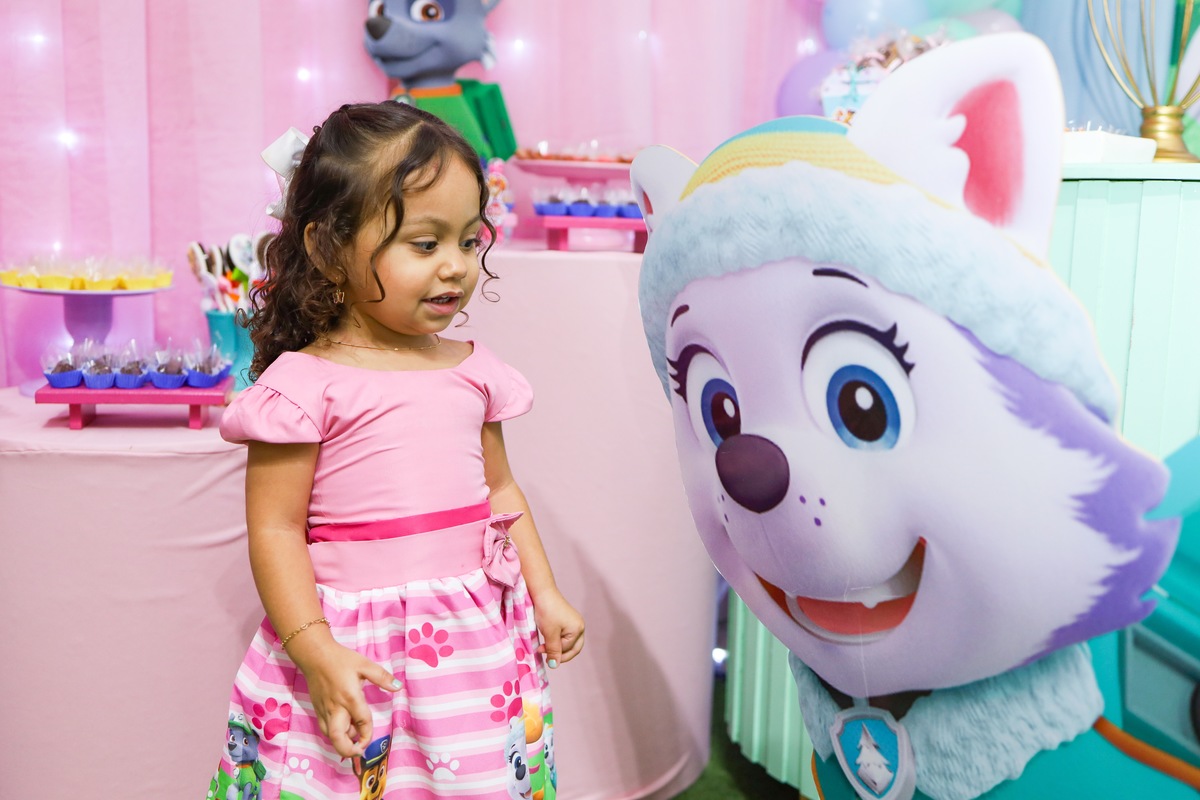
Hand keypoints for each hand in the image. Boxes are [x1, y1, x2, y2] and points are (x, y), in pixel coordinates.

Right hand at [289, 638, 399, 757]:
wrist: (315, 656)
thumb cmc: (341, 660)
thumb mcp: (365, 664)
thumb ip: (382, 677)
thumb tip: (398, 687)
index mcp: (350, 697)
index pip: (362, 722)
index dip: (367, 734)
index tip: (370, 740)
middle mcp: (336, 707)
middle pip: (338, 738)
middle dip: (348, 750)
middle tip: (359, 751)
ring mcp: (324, 710)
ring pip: (330, 735)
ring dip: (342, 742)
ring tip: (353, 739)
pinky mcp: (317, 709)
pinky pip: (324, 728)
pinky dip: (333, 734)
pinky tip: (342, 729)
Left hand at [533, 590, 584, 668]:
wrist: (542, 592)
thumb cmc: (547, 611)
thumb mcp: (550, 633)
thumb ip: (553, 650)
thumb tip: (554, 666)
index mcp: (578, 629)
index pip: (568, 649)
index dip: (555, 654)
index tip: (541, 652)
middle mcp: (579, 626)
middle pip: (573, 648)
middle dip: (560, 654)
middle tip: (547, 656)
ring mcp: (573, 622)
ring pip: (568, 642)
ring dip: (556, 647)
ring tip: (544, 646)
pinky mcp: (566, 619)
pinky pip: (564, 635)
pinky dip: (556, 639)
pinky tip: (546, 639)